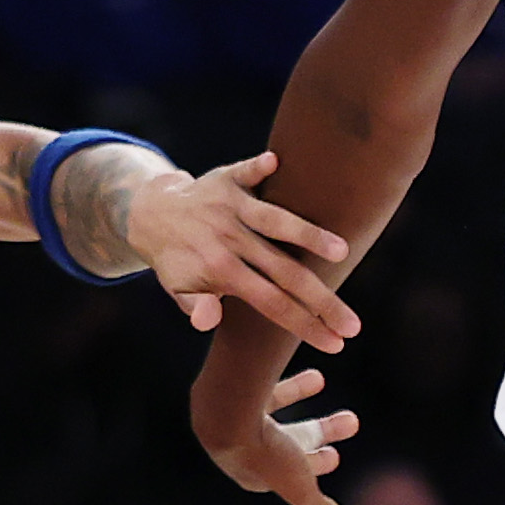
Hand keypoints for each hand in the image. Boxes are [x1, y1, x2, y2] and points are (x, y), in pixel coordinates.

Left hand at [126, 152, 357, 351]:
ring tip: (343, 252)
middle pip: (286, 271)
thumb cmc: (177, 259)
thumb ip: (195, 306)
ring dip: (309, 235)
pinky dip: (258, 166)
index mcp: (220, 271)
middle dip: (323, 300)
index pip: (272, 303)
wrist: (151, 213)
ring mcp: (230, 208)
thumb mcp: (178, 290)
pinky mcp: (228, 178)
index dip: (305, 324)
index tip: (336, 343)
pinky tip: (275, 162)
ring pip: (276, 222)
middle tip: (354, 324)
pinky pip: (246, 170)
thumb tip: (210, 321)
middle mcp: (229, 239)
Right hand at [197, 363, 360, 504]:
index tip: (335, 455)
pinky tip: (311, 373)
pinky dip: (286, 381)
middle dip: (319, 432)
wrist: (227, 409)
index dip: (314, 465)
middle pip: (286, 440)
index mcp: (250, 474)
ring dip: (300, 395)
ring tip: (321, 379)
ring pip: (272, 407)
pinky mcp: (225, 390)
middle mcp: (237, 449)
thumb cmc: (265, 452)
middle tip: (352, 421)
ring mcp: (230, 419)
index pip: (286, 475)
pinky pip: (259, 384)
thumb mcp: (301, 486)